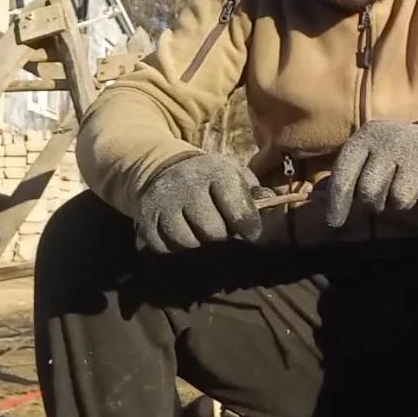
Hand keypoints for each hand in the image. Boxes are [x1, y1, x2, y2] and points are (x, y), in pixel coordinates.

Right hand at [137, 152, 264, 252]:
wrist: (166, 168)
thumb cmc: (211, 179)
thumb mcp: (235, 175)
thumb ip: (255, 192)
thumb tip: (271, 204)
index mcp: (216, 172)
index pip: (238, 212)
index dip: (248, 228)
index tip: (250, 232)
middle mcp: (187, 185)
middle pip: (213, 232)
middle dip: (222, 235)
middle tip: (222, 229)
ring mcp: (163, 202)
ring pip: (188, 242)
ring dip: (199, 243)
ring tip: (202, 231)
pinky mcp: (146, 218)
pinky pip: (165, 247)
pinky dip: (175, 246)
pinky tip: (182, 233)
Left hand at [326, 120, 417, 227]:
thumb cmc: (390, 154)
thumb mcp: (364, 156)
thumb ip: (343, 177)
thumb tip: (317, 198)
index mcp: (365, 139)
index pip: (344, 177)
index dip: (337, 204)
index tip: (334, 223)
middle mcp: (389, 142)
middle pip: (370, 194)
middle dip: (374, 203)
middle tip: (382, 196)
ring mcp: (417, 152)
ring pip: (400, 201)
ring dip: (402, 203)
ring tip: (405, 188)